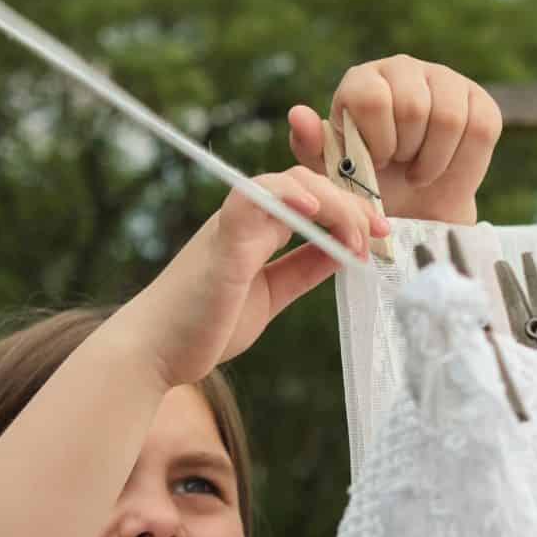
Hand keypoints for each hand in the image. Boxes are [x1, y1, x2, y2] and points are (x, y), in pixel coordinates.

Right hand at [117, 165, 388, 388]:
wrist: (155, 353)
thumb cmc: (204, 327)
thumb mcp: (271, 296)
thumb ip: (303, 270)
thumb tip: (345, 252)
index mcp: (258, 230)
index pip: (312, 196)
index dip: (351, 205)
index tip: (382, 233)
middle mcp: (246, 218)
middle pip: (310, 184)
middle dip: (354, 203)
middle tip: (382, 234)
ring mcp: (233, 224)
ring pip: (291, 183)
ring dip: (335, 202)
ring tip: (360, 235)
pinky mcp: (222, 240)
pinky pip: (255, 197)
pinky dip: (288, 195)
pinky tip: (316, 210)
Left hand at [286, 56, 502, 224]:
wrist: (411, 210)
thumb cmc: (366, 186)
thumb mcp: (332, 173)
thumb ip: (311, 146)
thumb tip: (297, 114)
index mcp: (363, 80)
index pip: (372, 98)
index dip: (376, 140)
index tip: (374, 162)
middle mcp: (403, 69)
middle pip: (413, 107)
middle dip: (405, 152)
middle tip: (398, 166)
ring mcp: (445, 79)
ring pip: (449, 118)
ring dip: (431, 160)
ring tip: (417, 171)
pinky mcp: (480, 100)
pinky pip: (480, 128)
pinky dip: (461, 161)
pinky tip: (442, 166)